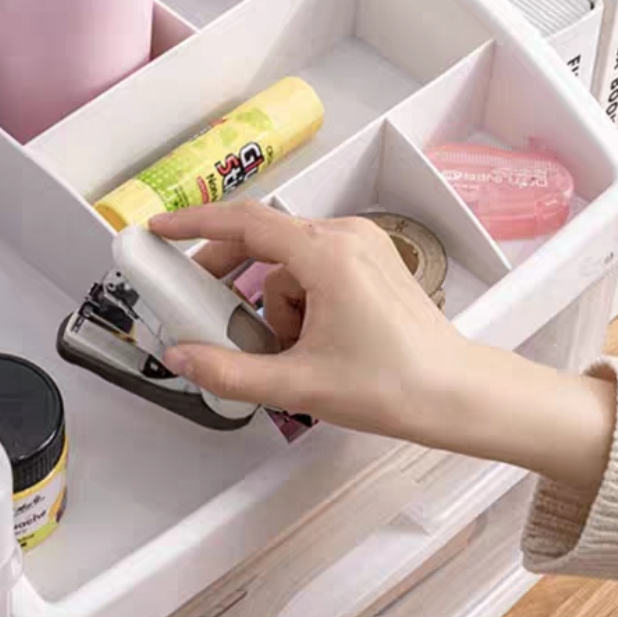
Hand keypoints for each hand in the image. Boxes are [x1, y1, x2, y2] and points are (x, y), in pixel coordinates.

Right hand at [150, 202, 615, 491]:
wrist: (458, 394)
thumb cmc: (390, 385)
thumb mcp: (299, 384)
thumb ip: (229, 371)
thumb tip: (179, 356)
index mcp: (326, 255)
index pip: (244, 222)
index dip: (194, 224)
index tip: (159, 231)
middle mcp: (344, 235)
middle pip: (262, 238)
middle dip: (228, 273)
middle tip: (203, 307)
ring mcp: (362, 244)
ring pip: (286, 259)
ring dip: (270, 300)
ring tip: (286, 350)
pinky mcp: (372, 259)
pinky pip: (312, 265)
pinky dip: (296, 296)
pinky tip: (307, 338)